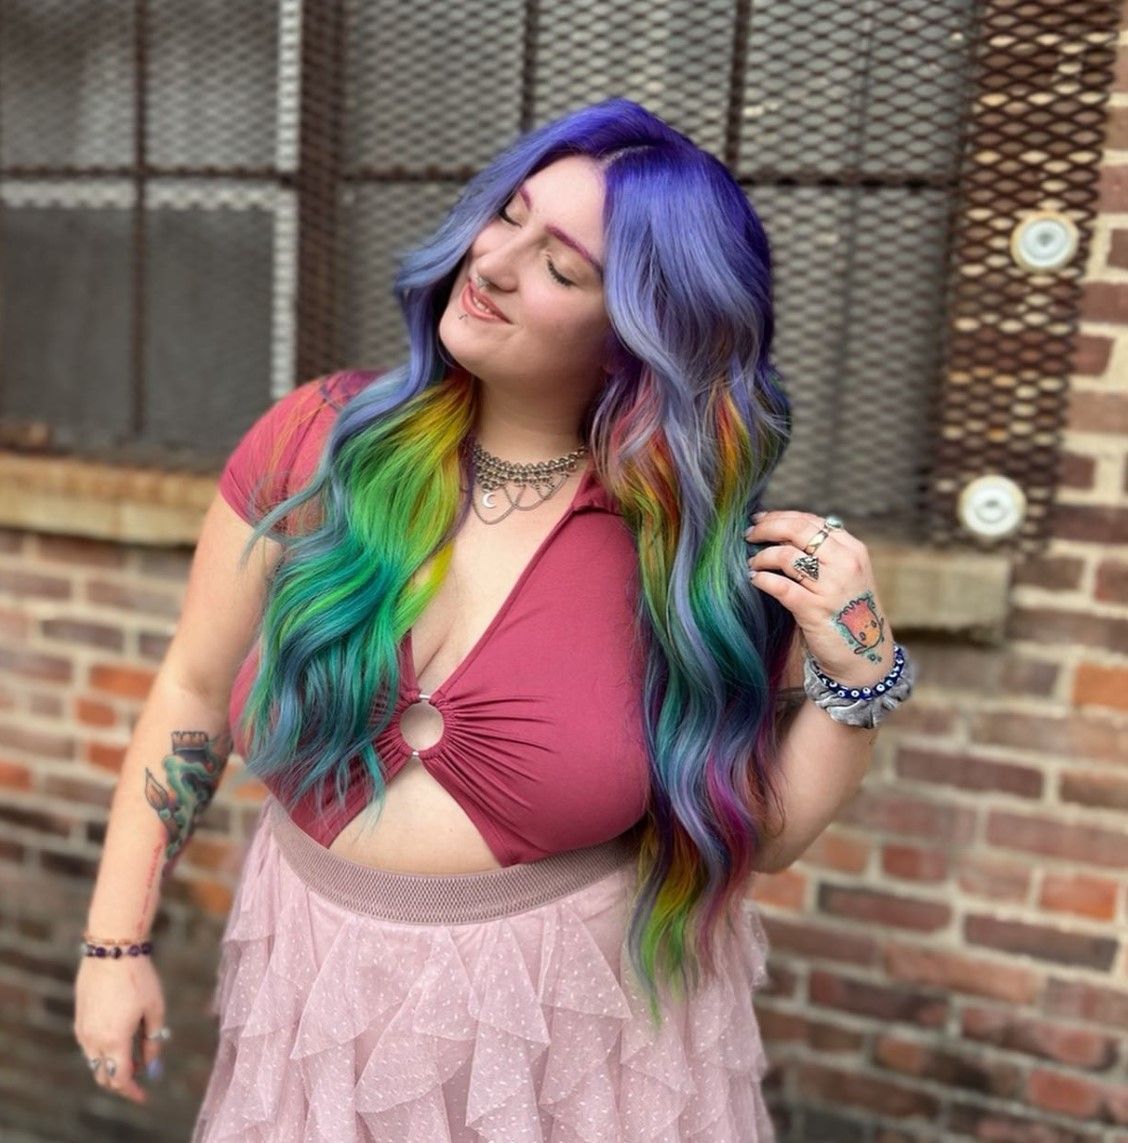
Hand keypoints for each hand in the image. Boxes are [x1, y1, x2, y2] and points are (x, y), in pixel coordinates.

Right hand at [74, 953, 167, 1104]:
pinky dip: (104, 1052)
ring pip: (95, 1062)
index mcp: (114, 1041)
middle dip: (122, 1082)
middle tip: (141, 1076)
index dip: (132, 1091)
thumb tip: (152, 1064)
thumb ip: (152, 1040)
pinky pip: (89, 1046)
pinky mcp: (79, 1020)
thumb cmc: (139, 978)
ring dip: (112, 1065)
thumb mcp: (154, 1009)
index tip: (144, 1096)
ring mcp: (82, 1031)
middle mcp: (93, 1041)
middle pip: (103, 1076)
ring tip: (136, 1054)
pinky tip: (121, 1038)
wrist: (112, 951)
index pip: (120, 1079)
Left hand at [744, 510, 894, 687]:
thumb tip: (784, 528)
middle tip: (749, 535)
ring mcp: (831, 587)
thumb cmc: (848, 612)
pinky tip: (755, 580)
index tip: (760, 519)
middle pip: (797, 530)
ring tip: (752, 563)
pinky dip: (762, 579)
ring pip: (786, 555)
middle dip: (766, 528)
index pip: (810, 521)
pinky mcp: (814, 610)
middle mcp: (845, 564)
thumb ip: (825, 552)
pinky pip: (780, 586)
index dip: (780, 517)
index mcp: (852, 550)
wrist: (864, 656)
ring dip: (762, 557)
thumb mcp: (846, 575)